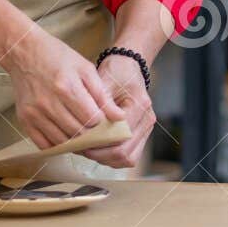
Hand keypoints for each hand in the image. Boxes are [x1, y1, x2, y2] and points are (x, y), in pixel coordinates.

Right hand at [5, 31, 124, 149]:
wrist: (24, 52)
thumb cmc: (57, 57)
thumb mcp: (85, 68)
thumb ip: (102, 94)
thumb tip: (119, 117)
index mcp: (66, 87)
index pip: (92, 119)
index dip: (102, 123)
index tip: (105, 121)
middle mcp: (48, 103)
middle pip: (78, 132)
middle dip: (91, 135)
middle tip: (96, 131)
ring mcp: (34, 114)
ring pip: (63, 142)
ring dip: (76, 143)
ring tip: (83, 134)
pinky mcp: (24, 120)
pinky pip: (44, 145)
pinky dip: (58, 146)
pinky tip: (66, 137)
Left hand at [81, 52, 155, 169]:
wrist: (128, 68)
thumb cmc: (116, 72)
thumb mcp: (104, 81)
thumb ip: (100, 103)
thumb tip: (92, 126)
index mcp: (140, 105)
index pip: (120, 135)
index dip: (99, 143)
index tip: (81, 141)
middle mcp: (147, 120)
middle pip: (124, 152)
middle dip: (100, 154)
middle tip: (80, 148)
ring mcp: (146, 129)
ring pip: (127, 158)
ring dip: (106, 159)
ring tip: (88, 150)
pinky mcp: (140, 135)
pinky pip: (128, 156)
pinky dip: (112, 158)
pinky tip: (97, 150)